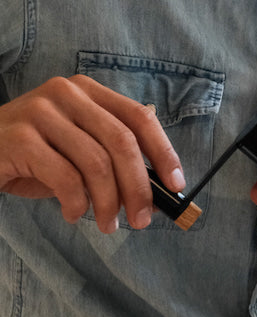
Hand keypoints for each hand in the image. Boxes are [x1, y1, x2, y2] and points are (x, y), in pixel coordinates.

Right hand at [0, 75, 184, 231]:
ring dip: (109, 202)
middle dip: (139, 188)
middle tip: (142, 220)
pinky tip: (75, 214)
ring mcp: (41, 112)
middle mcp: (67, 94)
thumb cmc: (37, 155)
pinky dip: (78, 204)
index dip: (164, 153)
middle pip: (122, 142)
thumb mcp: (81, 151)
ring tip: (109, 224)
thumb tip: (161, 195)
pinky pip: (65, 178)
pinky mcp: (20, 138)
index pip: (140, 117)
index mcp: (89, 92)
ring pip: (96, 163)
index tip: (176, 186)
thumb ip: (116, 162)